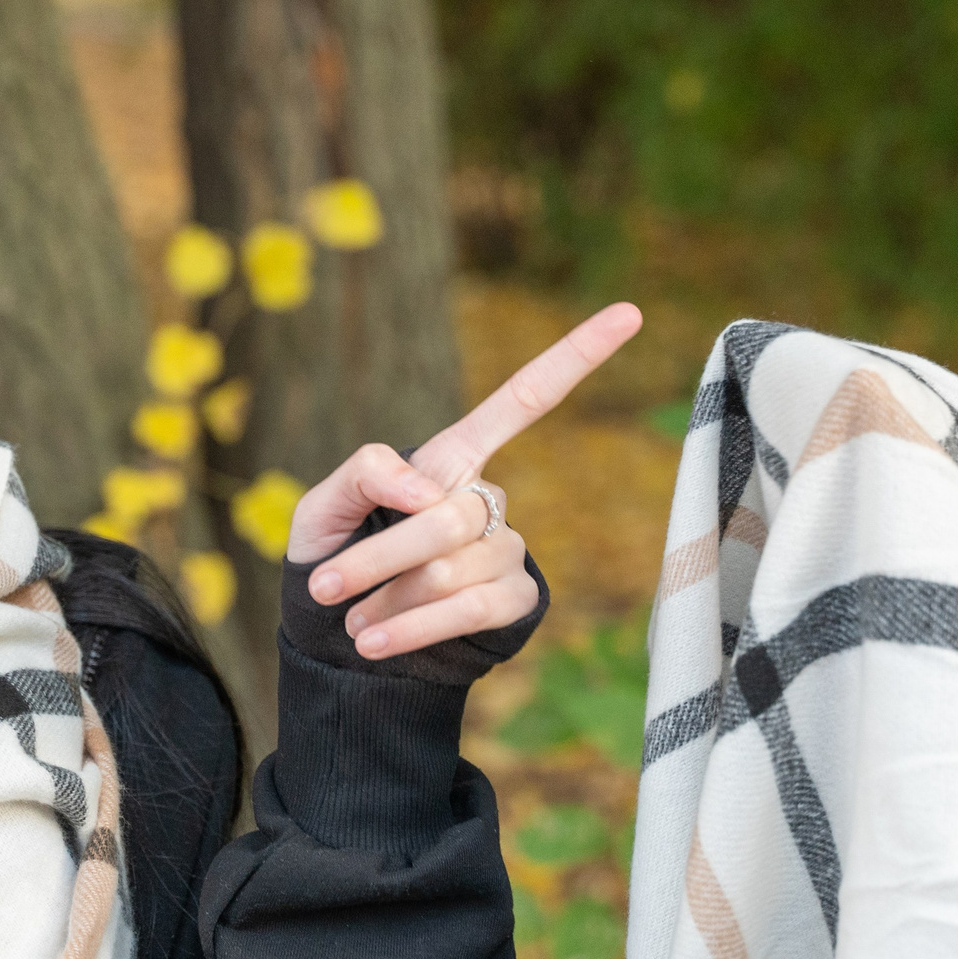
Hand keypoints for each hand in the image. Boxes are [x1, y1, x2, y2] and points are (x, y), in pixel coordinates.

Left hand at [288, 302, 643, 658]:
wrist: (338, 635)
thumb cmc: (333, 554)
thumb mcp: (325, 504)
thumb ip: (367, 474)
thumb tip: (429, 494)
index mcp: (452, 458)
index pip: (523, 400)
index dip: (577, 356)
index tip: (632, 313)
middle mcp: (487, 498)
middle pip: (448, 517)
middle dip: (379, 556)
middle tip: (327, 585)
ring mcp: (508, 548)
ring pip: (452, 569)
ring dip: (388, 599)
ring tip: (351, 621)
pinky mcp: (515, 601)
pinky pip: (469, 610)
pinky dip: (412, 630)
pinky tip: (375, 644)